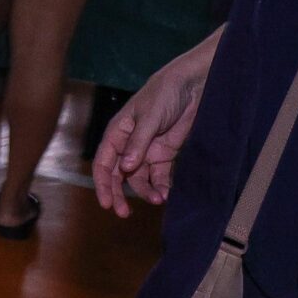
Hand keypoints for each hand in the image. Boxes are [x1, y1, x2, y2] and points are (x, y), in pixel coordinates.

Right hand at [92, 26, 220, 213]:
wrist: (194, 85)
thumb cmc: (165, 93)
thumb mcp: (150, 117)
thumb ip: (138, 143)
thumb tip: (125, 168)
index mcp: (118, 133)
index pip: (104, 162)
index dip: (102, 183)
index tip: (106, 203)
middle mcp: (130, 144)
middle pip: (119, 174)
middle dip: (120, 194)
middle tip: (123, 213)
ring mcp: (148, 150)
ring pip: (140, 178)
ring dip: (145, 191)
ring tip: (158, 200)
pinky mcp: (166, 153)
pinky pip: (159, 175)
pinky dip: (161, 185)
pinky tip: (167, 193)